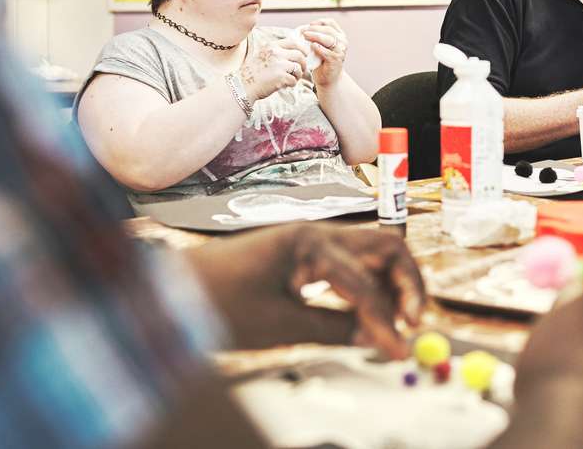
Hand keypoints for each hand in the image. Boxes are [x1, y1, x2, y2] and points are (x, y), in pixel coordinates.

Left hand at [184, 223, 424, 356]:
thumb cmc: (215, 303)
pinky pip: (351, 265)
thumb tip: (378, 340)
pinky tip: (367, 316)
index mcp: (309, 242)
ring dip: (390, 285)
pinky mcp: (304, 255)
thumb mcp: (278, 326)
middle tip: (415, 322)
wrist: (167, 291)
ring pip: (372, 254)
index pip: (365, 283)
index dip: (387, 320)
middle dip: (407, 284)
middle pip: (385, 247)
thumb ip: (334, 331)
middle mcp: (317, 232)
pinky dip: (368, 288)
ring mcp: (311, 241)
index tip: (401, 348)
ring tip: (396, 323)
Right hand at [238, 37, 306, 100]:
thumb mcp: (262, 55)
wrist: (242, 86)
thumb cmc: (252, 73)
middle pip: (299, 55)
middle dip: (303, 64)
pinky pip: (294, 80)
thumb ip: (276, 52)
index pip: (294, 43)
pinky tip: (285, 85)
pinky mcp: (281, 77)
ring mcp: (279, 64)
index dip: (302, 49)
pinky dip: (292, 84)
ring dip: (298, 75)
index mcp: (271, 46)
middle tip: (301, 70)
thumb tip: (296, 53)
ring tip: (292, 79)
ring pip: (298, 68)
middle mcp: (275, 53)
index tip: (304, 55)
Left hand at [299, 19, 347, 86]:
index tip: (309, 25)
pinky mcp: (336, 60)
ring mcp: (340, 51)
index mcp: (340, 36)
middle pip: (329, 30)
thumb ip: (316, 36)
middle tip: (303, 31)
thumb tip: (303, 29)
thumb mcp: (321, 45)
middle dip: (314, 29)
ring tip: (305, 36)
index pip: (331, 23)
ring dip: (315, 36)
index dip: (319, 22)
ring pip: (329, 39)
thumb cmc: (322, 60)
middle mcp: (342, 42)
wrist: (328, 78)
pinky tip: (311, 46)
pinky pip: (327, 52)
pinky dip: (318, 48)